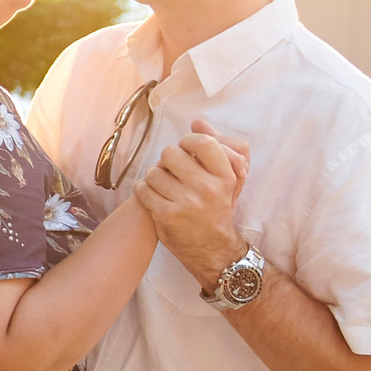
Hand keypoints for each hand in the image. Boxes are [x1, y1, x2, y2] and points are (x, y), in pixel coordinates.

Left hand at [137, 117, 252, 288]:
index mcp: (225, 177)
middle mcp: (207, 189)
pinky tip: (153, 195)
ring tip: (163, 185)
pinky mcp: (166, 216)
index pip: (202, 142)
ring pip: (154, 172)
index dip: (188, 141)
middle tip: (172, 170)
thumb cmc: (217, 208)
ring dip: (154, 176)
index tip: (184, 148)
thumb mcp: (227, 179)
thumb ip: (216, 147)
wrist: (212, 249)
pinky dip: (144, 190)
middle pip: (171, 153)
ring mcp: (186, 203)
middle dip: (167, 160)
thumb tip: (198, 121)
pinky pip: (143, 189)